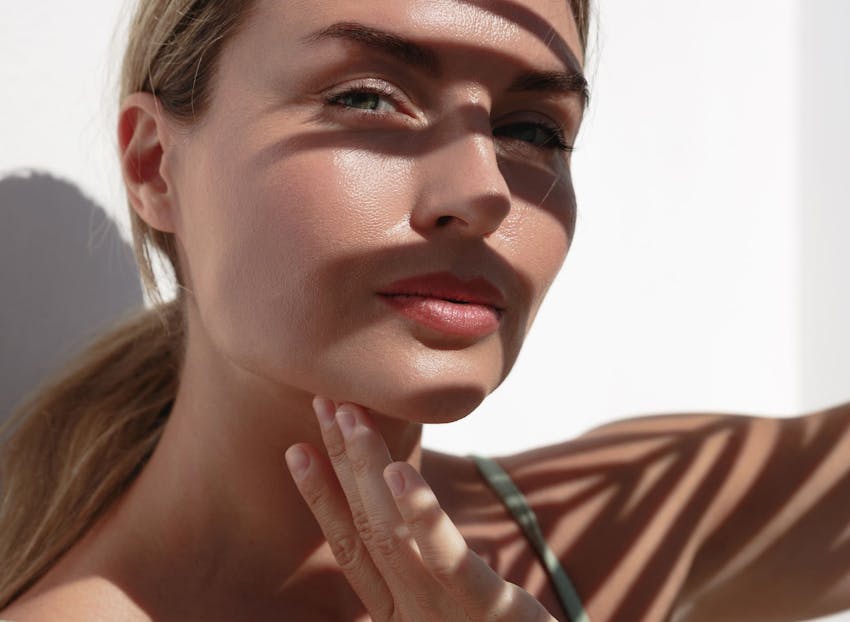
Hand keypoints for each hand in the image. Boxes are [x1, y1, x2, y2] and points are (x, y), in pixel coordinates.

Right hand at [284, 397, 556, 621]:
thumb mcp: (452, 615)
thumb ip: (424, 577)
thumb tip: (404, 530)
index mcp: (400, 608)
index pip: (349, 543)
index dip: (320, 496)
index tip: (296, 449)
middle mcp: (409, 608)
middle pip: (364, 523)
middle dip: (341, 459)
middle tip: (320, 401)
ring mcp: (441, 610)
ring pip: (391, 532)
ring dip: (368, 469)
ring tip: (349, 415)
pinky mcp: (486, 609)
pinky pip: (446, 559)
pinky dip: (420, 515)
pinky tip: (402, 474)